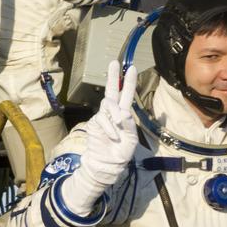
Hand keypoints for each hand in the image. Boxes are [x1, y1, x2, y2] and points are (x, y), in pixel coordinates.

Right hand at [62, 63, 138, 212]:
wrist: (105, 164)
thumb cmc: (120, 154)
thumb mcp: (131, 142)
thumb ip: (129, 127)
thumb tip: (124, 113)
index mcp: (124, 116)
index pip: (126, 95)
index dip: (128, 82)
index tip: (131, 68)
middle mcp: (113, 113)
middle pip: (113, 91)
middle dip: (114, 76)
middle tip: (114, 62)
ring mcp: (103, 117)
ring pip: (108, 103)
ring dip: (114, 111)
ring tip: (118, 123)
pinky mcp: (95, 123)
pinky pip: (102, 118)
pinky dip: (109, 127)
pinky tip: (113, 136)